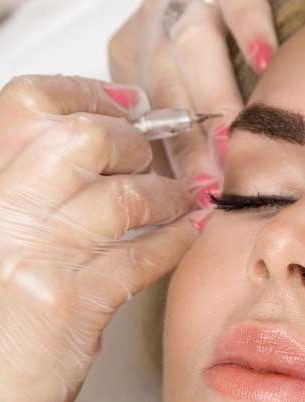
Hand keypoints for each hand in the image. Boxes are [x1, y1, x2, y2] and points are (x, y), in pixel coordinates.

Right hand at [0, 74, 202, 401]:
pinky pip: (140, 257)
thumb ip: (23, 201)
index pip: (26, 107)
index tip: (123, 103)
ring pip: (122, 197)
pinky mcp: (72, 307)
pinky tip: (188, 235)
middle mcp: (0, 212)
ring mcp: (35, 258)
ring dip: (165, 194)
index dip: (83, 95)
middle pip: (80, 139)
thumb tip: (79, 167)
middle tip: (151, 155)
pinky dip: (173, 242)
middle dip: (130, 142)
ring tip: (181, 198)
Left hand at [108, 0, 304, 200]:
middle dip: (193, 148)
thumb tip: (206, 199)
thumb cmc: (209, 35)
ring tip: (235, 144)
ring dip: (214, 98)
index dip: (176, 171)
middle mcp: (155, 29)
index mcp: (136, 62)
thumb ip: (189, 129)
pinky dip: (250, 27)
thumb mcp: (184, 78)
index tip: (198, 210)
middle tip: (217, 191)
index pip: (153, 126)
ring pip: (194, 47)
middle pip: (168, 94)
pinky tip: (266, 60)